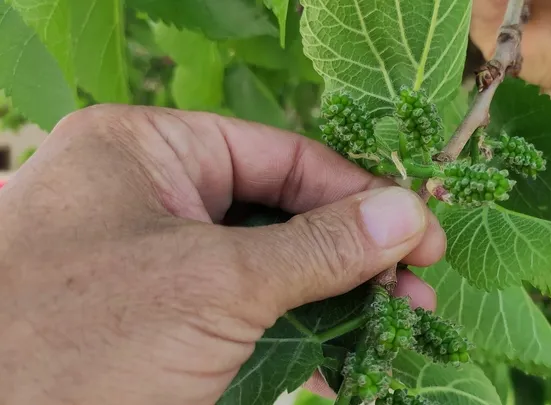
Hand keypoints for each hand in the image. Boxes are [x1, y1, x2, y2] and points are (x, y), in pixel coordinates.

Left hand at [0, 105, 445, 403]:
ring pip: (271, 266)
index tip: (425, 232)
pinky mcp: (163, 322)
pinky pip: (246, 312)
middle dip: (355, 252)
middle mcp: (153, 195)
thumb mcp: (216, 284)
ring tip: (399, 319)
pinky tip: (342, 359)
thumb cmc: (85, 342)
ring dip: (335, 297)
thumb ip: (320, 247)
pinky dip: (297, 334)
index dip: (361, 193)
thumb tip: (408, 213)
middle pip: (283, 210)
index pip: (283, 156)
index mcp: (149, 151)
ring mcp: (157, 262)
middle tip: (419, 286)